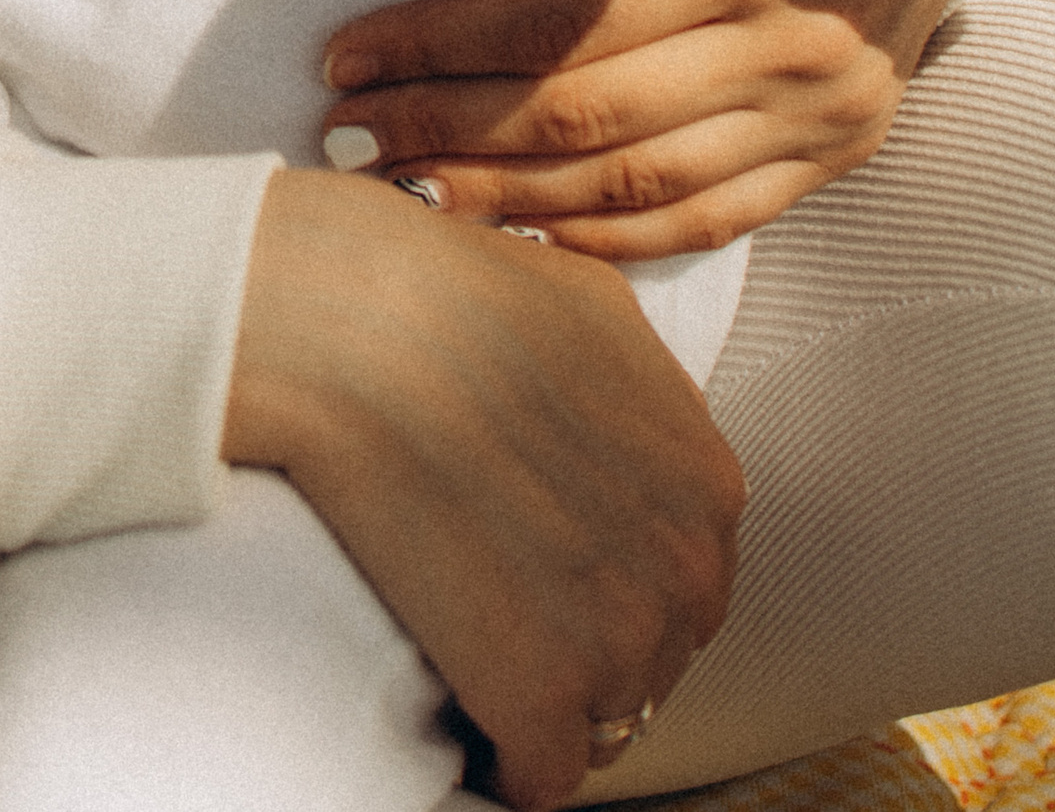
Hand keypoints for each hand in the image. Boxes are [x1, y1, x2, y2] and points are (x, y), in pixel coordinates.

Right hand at [224, 168, 741, 811]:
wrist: (348, 322)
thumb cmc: (447, 291)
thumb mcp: (590, 304)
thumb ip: (643, 389)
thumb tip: (640, 430)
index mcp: (706, 482)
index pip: (689, 576)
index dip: (616, 572)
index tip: (551, 563)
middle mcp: (684, 568)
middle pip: (655, 654)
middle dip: (591, 640)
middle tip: (507, 605)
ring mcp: (617, 640)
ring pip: (606, 717)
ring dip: (550, 696)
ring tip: (477, 649)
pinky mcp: (538, 699)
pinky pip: (544, 773)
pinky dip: (507, 757)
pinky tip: (465, 714)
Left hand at [320, 0, 955, 255]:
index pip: (561, 20)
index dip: (442, 43)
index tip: (342, 54)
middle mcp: (791, 45)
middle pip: (583, 118)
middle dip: (446, 132)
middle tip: (341, 139)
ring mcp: (823, 113)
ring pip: (636, 188)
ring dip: (506, 201)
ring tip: (400, 192)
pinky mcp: (837, 152)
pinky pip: (707, 219)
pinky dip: (605, 241)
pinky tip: (516, 234)